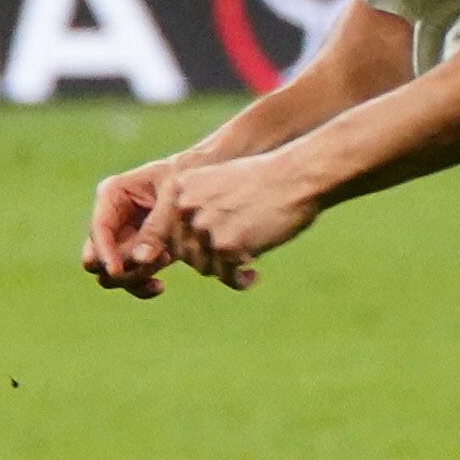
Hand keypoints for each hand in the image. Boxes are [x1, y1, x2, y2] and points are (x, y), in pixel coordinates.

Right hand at [82, 159, 190, 297]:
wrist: (205, 181)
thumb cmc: (188, 178)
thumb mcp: (173, 197)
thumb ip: (157, 227)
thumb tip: (142, 258)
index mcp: (113, 195)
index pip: (99, 228)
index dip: (104, 251)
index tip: (117, 271)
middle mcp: (112, 218)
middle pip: (94, 256)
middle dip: (118, 267)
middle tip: (149, 262)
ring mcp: (123, 238)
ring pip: (110, 273)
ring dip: (134, 276)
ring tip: (165, 258)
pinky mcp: (138, 253)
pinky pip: (129, 279)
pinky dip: (141, 287)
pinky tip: (160, 286)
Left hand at [141, 154, 315, 289]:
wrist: (295, 178)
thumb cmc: (261, 181)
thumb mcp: (216, 183)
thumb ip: (195, 208)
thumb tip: (182, 248)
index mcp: (179, 188)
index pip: (163, 230)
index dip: (177, 247)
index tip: (194, 256)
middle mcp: (185, 207)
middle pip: (182, 251)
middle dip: (205, 259)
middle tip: (227, 261)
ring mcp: (205, 227)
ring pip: (203, 266)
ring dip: (222, 271)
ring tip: (242, 268)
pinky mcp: (227, 246)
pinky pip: (225, 275)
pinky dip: (238, 281)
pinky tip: (253, 276)